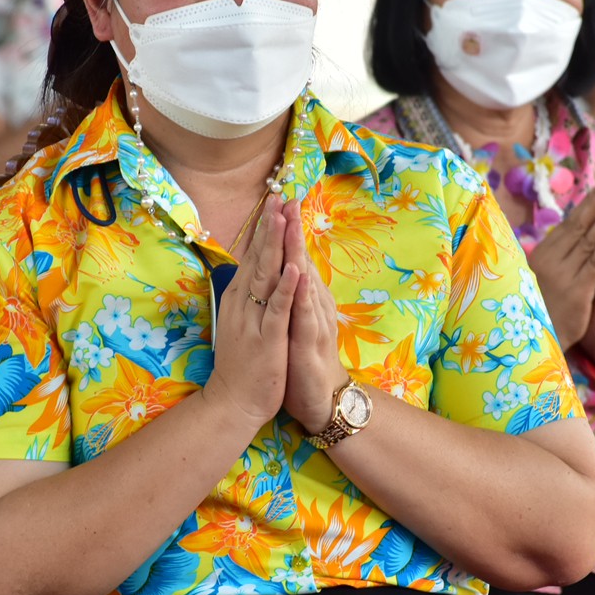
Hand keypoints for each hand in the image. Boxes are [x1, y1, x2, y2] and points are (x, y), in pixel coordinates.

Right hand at [202, 194, 296, 429]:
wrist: (233, 401)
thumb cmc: (241, 362)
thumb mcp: (242, 322)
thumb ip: (247, 296)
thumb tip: (251, 271)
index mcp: (239, 298)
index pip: (253, 256)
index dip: (264, 229)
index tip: (273, 202)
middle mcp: (243, 303)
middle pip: (257, 258)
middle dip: (269, 226)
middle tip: (278, 196)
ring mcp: (254, 319)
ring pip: (266, 276)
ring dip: (274, 246)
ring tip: (282, 218)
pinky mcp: (267, 338)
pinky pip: (278, 308)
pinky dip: (286, 288)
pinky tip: (294, 268)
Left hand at [278, 198, 347, 433]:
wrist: (318, 397)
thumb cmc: (300, 357)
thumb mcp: (290, 320)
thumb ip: (286, 294)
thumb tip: (278, 269)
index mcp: (302, 297)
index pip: (292, 257)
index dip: (285, 230)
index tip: (277, 200)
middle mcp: (311, 302)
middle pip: (300, 259)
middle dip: (292, 229)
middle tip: (287, 197)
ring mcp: (314, 319)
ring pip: (305, 279)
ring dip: (298, 251)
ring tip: (292, 223)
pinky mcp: (312, 341)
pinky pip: (306, 314)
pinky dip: (303, 294)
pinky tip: (300, 275)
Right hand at [526, 182, 594, 348]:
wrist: (533, 339)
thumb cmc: (536, 306)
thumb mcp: (535, 275)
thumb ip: (547, 255)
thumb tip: (555, 236)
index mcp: (542, 253)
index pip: (569, 223)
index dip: (586, 205)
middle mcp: (552, 259)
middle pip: (579, 226)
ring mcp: (564, 274)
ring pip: (589, 242)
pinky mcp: (577, 291)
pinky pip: (592, 266)